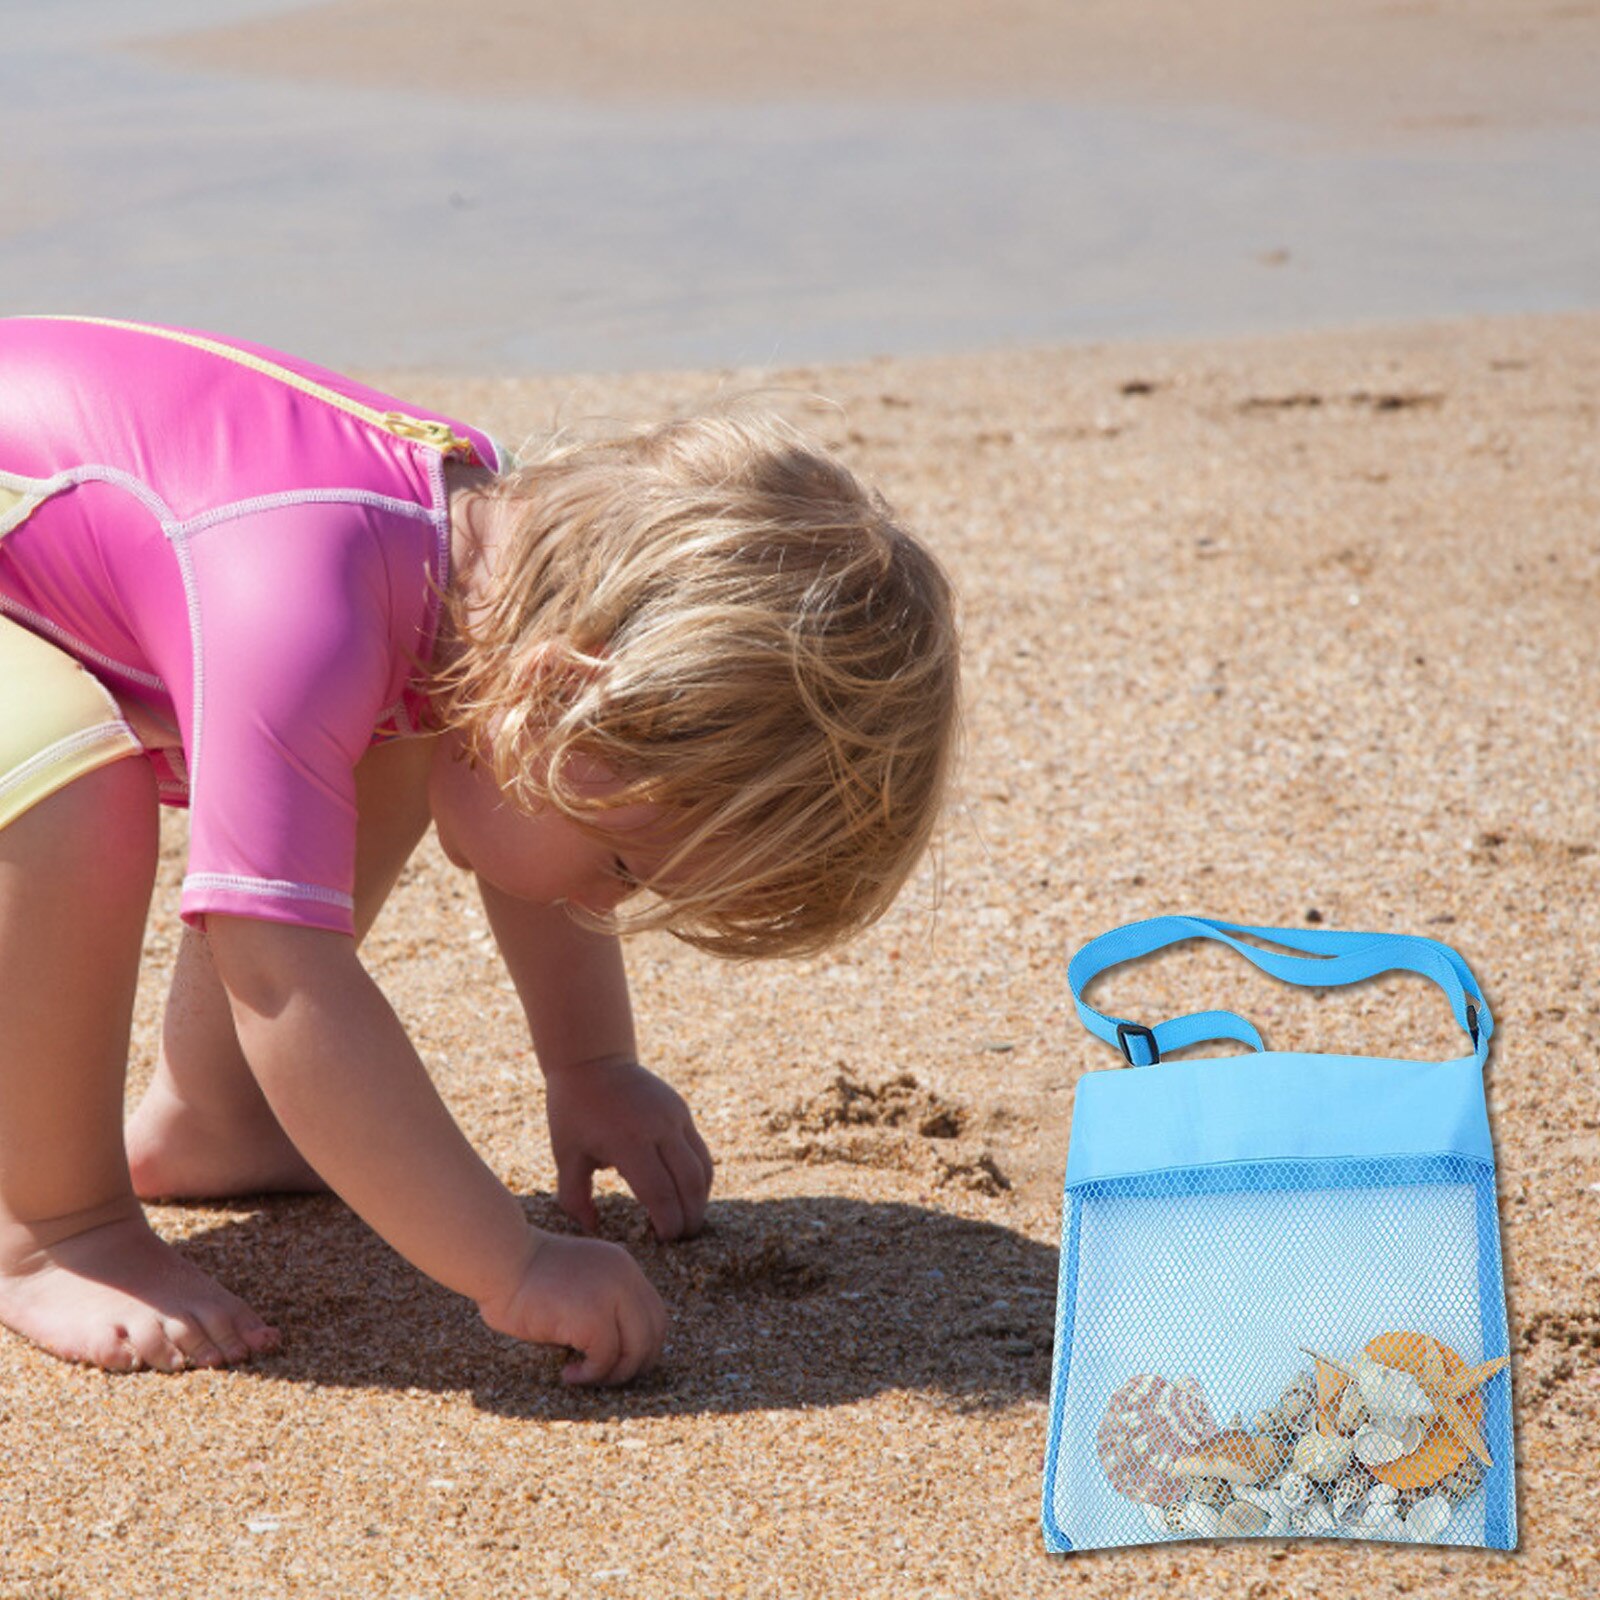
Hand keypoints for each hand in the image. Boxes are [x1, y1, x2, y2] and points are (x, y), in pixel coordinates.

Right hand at [478, 1232, 666, 1384]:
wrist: (501, 1261)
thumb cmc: (525, 1276)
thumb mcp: (579, 1281)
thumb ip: (602, 1302)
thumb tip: (617, 1351)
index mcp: (622, 1267)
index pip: (654, 1313)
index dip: (643, 1345)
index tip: (618, 1362)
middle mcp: (624, 1278)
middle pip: (654, 1333)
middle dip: (635, 1364)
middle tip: (605, 1378)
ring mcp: (612, 1295)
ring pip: (636, 1350)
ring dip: (613, 1374)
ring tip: (585, 1377)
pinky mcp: (593, 1317)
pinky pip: (605, 1358)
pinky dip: (590, 1375)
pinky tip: (569, 1374)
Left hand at [545, 1059, 713, 1240]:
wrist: (592, 1060)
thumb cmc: (573, 1111)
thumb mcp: (566, 1155)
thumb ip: (575, 1197)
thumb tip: (591, 1229)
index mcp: (628, 1142)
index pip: (660, 1194)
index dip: (667, 1223)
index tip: (663, 1241)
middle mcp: (658, 1128)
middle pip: (689, 1184)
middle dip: (689, 1217)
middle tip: (682, 1239)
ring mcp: (674, 1117)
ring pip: (702, 1167)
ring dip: (700, 1198)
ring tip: (689, 1220)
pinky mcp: (681, 1110)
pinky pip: (699, 1150)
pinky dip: (699, 1176)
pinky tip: (689, 1193)